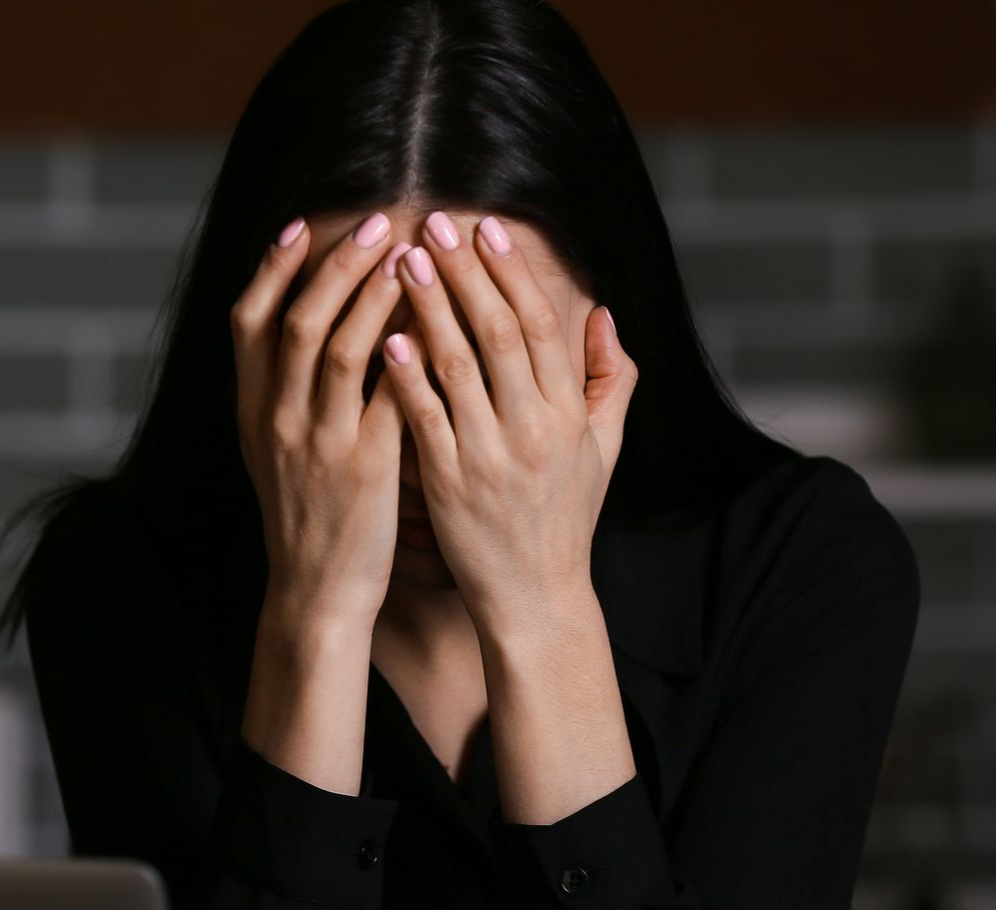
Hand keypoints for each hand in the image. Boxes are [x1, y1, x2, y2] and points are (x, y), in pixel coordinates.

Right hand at [230, 211, 410, 628]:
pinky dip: (409, 354)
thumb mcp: (274, 450)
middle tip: (376, 223)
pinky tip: (435, 325)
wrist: (316, 590)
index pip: (249, 320)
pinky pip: (388, 395)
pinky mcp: (363, 467)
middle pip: (298, 320)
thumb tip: (300, 327)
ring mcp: (318, 442)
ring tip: (408, 256)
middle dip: (337, 265)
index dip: (272, 268)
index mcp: (252, 410)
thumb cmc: (305, 515)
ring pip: (339, 349)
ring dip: (374, 295)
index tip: (302, 226)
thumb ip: (280, 392)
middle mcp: (277, 419)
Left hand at [378, 212, 635, 634]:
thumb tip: (603, 316)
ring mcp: (490, 456)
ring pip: (457, 365)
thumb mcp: (603, 451)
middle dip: (465, 272)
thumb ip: (608, 382)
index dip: (512, 273)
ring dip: (429, 307)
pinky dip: (407, 376)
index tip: (487, 230)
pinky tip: (387, 337)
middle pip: (497, 332)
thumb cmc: (563, 520)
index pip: (541, 326)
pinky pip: (426, 419)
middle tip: (434, 225)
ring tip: (402, 261)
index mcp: (569, 414)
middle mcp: (533, 428)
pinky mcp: (450, 485)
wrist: (536, 598)